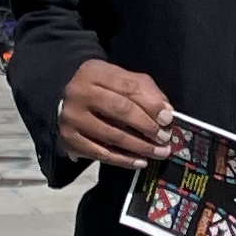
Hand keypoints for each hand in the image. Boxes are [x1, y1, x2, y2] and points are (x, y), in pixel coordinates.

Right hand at [58, 61, 183, 169]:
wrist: (66, 102)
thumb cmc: (103, 90)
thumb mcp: (121, 80)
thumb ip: (145, 91)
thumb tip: (166, 113)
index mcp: (94, 73)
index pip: (129, 88)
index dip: (152, 105)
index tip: (168, 120)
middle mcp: (79, 93)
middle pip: (120, 110)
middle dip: (147, 126)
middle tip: (164, 138)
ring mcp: (71, 117)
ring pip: (112, 135)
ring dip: (140, 147)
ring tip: (158, 153)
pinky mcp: (69, 139)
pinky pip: (101, 154)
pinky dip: (124, 160)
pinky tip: (140, 162)